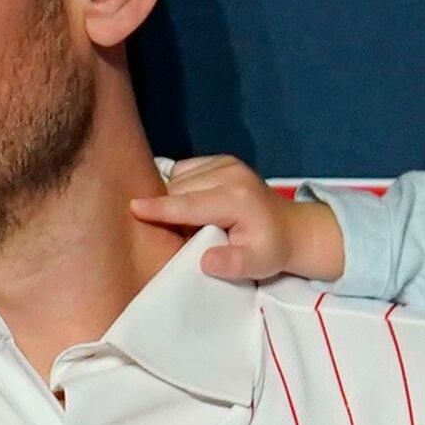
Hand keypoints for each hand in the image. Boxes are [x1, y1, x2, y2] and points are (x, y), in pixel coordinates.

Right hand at [131, 158, 342, 284]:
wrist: (292, 228)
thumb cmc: (271, 249)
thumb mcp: (257, 264)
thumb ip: (232, 264)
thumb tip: (205, 261)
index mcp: (236, 198)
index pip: (189, 204)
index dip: (160, 208)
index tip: (133, 208)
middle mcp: (229, 172)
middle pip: (179, 189)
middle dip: (167, 208)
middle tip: (176, 234)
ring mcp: (225, 162)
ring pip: (179, 178)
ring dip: (173, 198)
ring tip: (186, 222)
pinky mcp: (221, 159)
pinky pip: (185, 170)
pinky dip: (180, 186)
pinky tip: (190, 204)